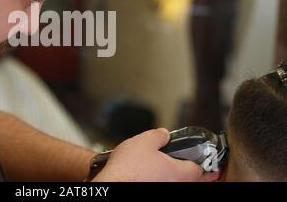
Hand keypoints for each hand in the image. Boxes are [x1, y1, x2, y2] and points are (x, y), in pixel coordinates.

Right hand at [92, 128, 218, 181]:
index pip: (200, 170)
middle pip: (190, 180)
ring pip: (175, 183)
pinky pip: (162, 184)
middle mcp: (174, 186)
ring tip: (167, 166)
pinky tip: (150, 174)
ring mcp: (164, 190)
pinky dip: (160, 179)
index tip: (212, 165)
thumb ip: (159, 135)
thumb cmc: (128, 168)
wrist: (112, 184)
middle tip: (196, 167)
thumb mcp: (144, 140)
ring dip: (174, 176)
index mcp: (179, 173)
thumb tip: (163, 134)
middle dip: (192, 172)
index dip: (205, 163)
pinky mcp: (151, 191)